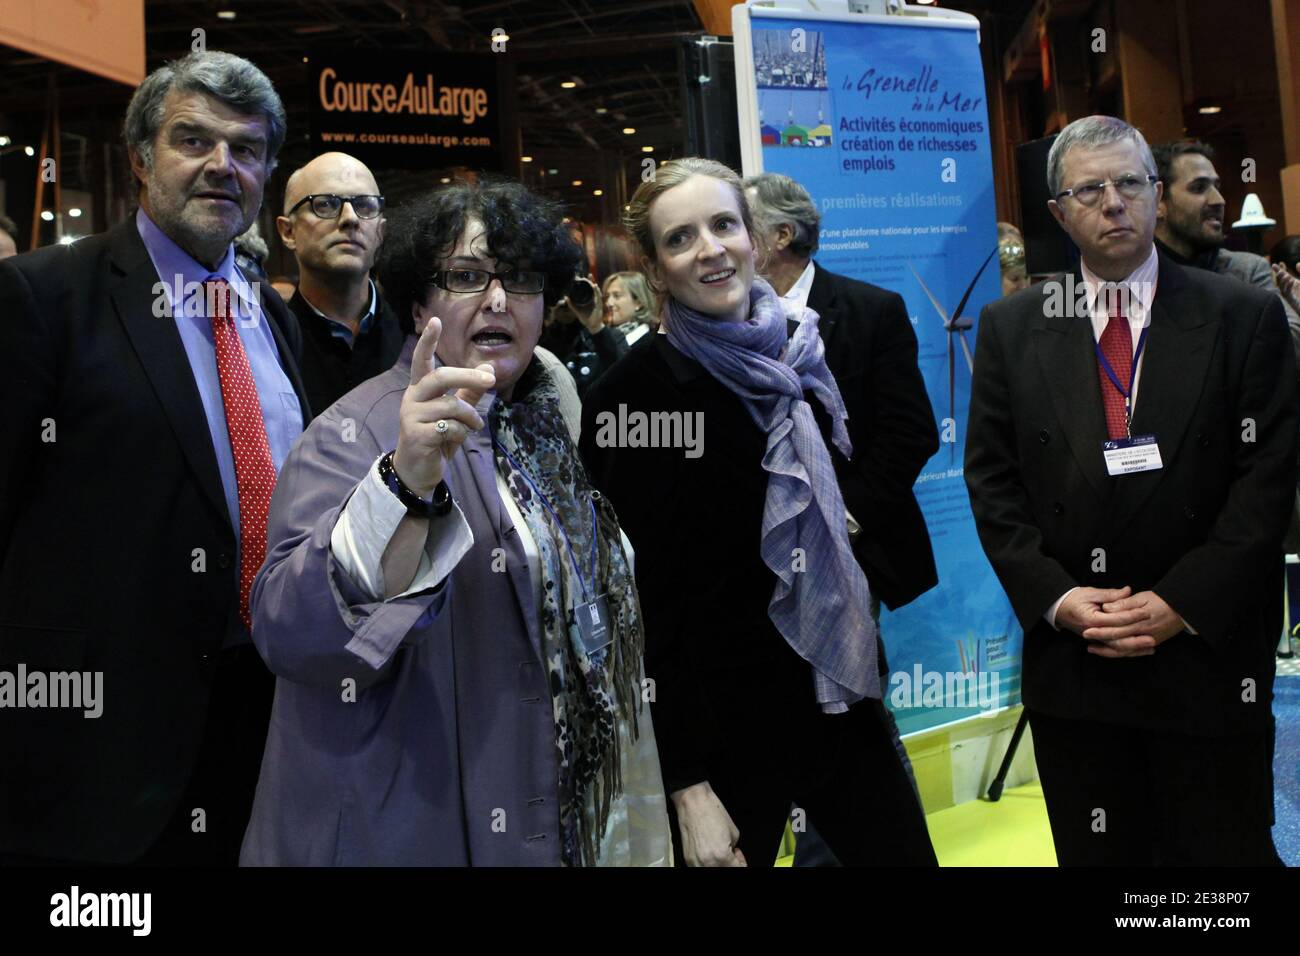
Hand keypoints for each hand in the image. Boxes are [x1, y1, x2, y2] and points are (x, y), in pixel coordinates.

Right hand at [392, 317, 495, 495]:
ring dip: (471, 416)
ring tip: (475, 425)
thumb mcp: (455, 414)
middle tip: (490, 380)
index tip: (435, 321)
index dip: (428, 341)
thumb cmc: (437, 437)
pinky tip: (458, 439)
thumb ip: (469, 392)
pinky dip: (462, 433)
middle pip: (441, 376)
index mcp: (420, 388)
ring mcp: (411, 416)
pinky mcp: (416, 435)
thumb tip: (490, 369)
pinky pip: (450, 427)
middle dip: (468, 376)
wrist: (418, 470)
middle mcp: (412, 397)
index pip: (421, 359)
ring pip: (451, 405)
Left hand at [561, 278, 604, 333]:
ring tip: (591, 278)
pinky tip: (595, 286)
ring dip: (593, 284)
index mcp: (589, 300)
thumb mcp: (577, 311)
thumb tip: (565, 297)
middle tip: (588, 275)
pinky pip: (598, 296)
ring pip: (595, 290)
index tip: (581, 278)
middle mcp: (593, 299)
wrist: (593, 326)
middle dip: (590, 281)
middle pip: (592, 288)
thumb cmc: (586, 319)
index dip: (586, 283)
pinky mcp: (599, 304)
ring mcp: (597, 301)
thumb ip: (572, 305)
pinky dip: (596, 291)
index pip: (588, 290)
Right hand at [671, 781, 745, 866]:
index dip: (741, 863)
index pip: (736, 869)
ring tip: (720, 853)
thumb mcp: (734, 833)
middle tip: (732, 855)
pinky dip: (708, 863)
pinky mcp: (687, 859)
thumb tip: (734, 858)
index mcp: (721, 856)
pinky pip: (701, 867)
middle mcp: (707, 863)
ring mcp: (695, 863)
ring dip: (719, 865)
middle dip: (730, 865)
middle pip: (725, 871)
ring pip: (712, 870)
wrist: (693, 803)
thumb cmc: (713, 813)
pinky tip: (710, 851)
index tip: (739, 856)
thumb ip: (735, 851)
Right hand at [1055, 586, 1154, 657]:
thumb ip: (1110, 594)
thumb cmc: (1073, 598)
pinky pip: (1114, 648)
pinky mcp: (1098, 640)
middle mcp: (1093, 632)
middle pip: (1117, 640)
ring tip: (1151, 647)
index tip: (1146, 612)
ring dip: (1135, 648)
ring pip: (1117, 647)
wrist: (1058, 608)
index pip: (1115, 619)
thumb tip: (1127, 591)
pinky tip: (1140, 650)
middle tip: (1152, 638)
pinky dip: (1127, 650)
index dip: (1131, 616)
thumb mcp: (1090, 592)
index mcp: (1091, 619)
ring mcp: (1095, 638)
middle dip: (1136, 640)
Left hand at [1082, 590, 1184, 657]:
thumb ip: (1124, 604)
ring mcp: (1149, 640)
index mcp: (1140, 621)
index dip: (1101, 629)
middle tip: (1086, 639)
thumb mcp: (1143, 597)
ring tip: (1093, 649)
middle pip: (1118, 640)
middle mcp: (1144, 633)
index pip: (1116, 627)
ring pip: (1125, 650)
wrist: (1183, 609)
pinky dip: (1122, 653)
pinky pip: (1134, 653)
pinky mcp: (1152, 643)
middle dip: (1101, 640)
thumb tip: (1107, 608)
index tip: (1087, 628)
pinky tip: (1110, 652)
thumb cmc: (1162, 600)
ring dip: (1108, 651)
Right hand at [1273, 263, 1299, 313]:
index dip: (1280, 270)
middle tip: (1281, 270)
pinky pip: (1286, 293)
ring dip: (1282, 281)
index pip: (1283, 276)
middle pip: (1280, 281)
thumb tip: (1297, 263)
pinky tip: (1292, 280)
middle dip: (1279, 276)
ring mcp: (1290, 296)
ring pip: (1281, 288)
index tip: (1278, 263)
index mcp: (1293, 284)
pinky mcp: (1291, 301)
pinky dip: (1288, 286)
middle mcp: (1289, 289)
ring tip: (1286, 275)